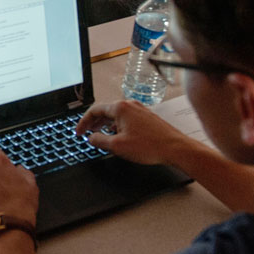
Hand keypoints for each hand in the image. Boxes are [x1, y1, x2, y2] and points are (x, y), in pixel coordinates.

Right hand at [75, 100, 190, 164]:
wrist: (175, 148)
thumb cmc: (150, 145)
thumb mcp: (117, 146)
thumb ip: (99, 140)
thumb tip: (91, 138)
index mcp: (121, 108)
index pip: (95, 110)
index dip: (83, 122)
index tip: (78, 132)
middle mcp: (130, 105)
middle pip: (105, 111)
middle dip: (94, 123)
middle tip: (86, 133)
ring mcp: (140, 110)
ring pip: (116, 116)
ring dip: (106, 125)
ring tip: (100, 136)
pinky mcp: (147, 118)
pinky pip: (127, 119)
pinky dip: (118, 126)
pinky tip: (118, 137)